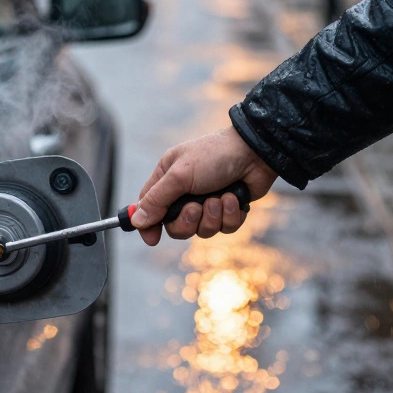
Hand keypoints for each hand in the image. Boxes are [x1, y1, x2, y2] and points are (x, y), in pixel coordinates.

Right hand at [130, 126, 277, 245]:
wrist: (255, 153)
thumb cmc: (214, 156)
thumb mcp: (180, 175)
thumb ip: (156, 200)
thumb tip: (136, 220)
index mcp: (168, 179)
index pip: (149, 208)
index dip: (148, 225)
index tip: (152, 239)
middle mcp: (185, 192)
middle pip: (176, 227)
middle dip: (188, 222)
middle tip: (197, 208)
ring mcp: (208, 202)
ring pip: (202, 231)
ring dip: (213, 217)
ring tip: (221, 198)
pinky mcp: (228, 210)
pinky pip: (225, 228)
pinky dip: (231, 215)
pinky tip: (235, 198)